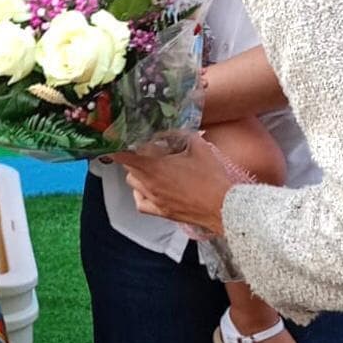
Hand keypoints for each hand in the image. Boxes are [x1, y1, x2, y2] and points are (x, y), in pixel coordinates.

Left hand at [118, 134, 234, 234]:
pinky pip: (140, 204)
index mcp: (154, 167)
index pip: (124, 156)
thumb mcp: (199, 147)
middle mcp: (149, 184)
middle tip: (149, 152)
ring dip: (138, 174)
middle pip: (129, 168)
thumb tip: (173, 130)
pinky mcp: (162, 212)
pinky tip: (149, 190)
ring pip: (133, 184)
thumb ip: (182, 135)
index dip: (119, 147)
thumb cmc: (211, 178)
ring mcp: (154, 200)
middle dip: (136, 158)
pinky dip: (140, 195)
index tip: (119, 141)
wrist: (223, 206)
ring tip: (152, 169)